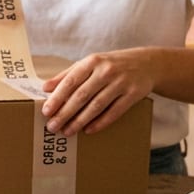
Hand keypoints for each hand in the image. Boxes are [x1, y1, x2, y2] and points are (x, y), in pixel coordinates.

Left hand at [41, 49, 158, 136]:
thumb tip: (46, 88)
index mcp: (92, 61)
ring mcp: (121, 82)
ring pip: (97, 105)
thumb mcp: (90, 64)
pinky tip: (89, 130)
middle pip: (82, 95)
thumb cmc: (111, 65)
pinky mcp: (133, 94)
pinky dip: (101, 122)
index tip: (46, 111)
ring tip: (67, 131)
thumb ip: (67, 75)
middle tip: (52, 126)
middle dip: (65, 113)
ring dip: (80, 121)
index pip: (71, 81)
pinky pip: (114, 112)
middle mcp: (106, 71)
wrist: (147, 63)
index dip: (57, 97)